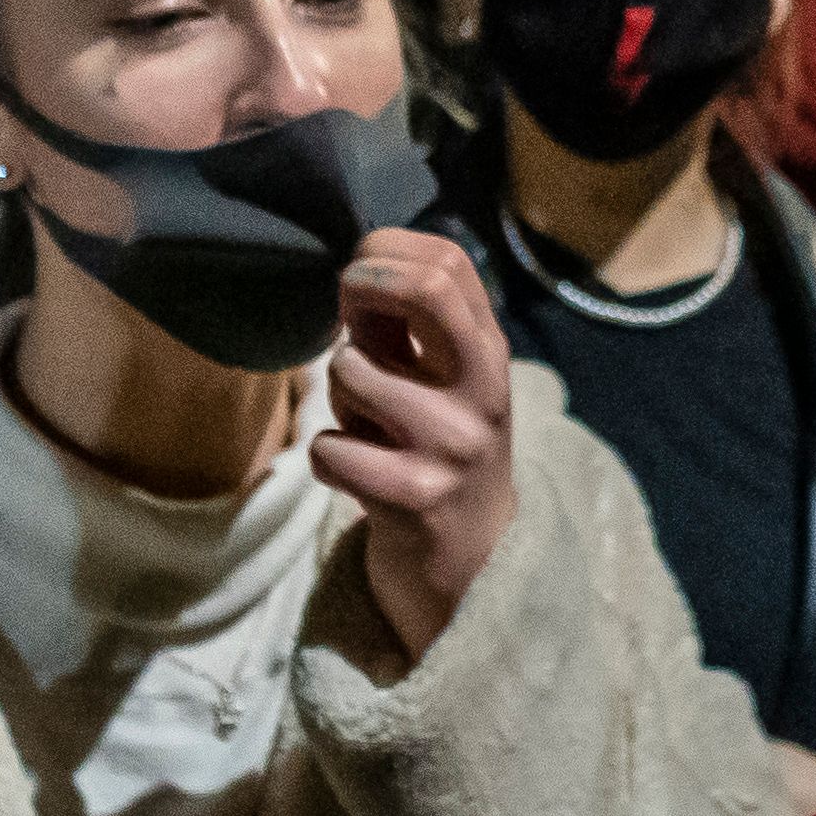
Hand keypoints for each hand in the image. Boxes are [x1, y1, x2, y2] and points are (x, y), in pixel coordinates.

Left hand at [316, 232, 517, 658]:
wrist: (474, 564)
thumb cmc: (438, 454)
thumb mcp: (440, 385)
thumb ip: (406, 332)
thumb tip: (355, 273)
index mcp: (487, 353)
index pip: (448, 262)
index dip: (387, 251)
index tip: (358, 276)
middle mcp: (482, 391)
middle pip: (427, 289)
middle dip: (364, 284)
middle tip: (344, 312)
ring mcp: (451, 445)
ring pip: (350, 372)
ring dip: (336, 397)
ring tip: (363, 426)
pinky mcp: (414, 498)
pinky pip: (328, 448)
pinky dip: (328, 459)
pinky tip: (357, 476)